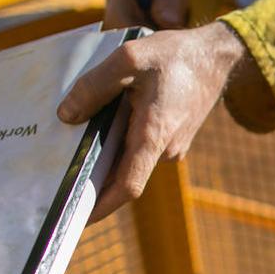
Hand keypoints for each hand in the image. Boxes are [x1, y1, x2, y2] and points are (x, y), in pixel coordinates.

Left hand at [56, 21, 259, 221]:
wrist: (216, 55)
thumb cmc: (176, 55)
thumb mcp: (129, 57)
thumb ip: (94, 86)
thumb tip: (66, 115)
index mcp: (155, 134)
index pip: (128, 186)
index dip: (102, 206)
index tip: (77, 218)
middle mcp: (166, 148)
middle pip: (124, 175)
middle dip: (93, 180)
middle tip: (58, 180)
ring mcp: (172, 145)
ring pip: (132, 158)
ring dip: (106, 155)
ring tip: (74, 144)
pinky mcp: (173, 137)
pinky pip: (142, 147)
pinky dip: (121, 142)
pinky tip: (104, 125)